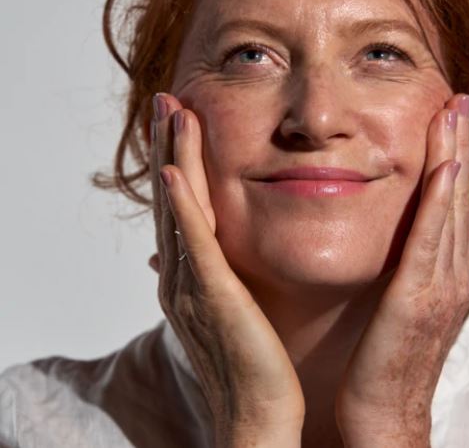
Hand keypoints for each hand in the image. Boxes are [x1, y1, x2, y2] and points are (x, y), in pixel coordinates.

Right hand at [150, 92, 304, 447]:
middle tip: (166, 98)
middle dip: (168, 145)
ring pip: (179, 208)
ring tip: (172, 112)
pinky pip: (194, 243)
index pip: (181, 204)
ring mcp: (192, 284)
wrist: (259, 413)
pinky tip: (175, 173)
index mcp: (190, 273)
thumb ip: (218, 273)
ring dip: (174, 158)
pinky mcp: (212, 296)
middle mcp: (182, 273)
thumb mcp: (231, 306)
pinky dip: (182, 207)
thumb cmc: (252, 361)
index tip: (181, 119)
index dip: (177, 159)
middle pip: (172, 196)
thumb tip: (210, 250)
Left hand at [335, 94, 468, 447]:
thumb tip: (464, 255)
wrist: (385, 415)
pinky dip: (439, 204)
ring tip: (451, 115)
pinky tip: (443, 170)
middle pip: (458, 197)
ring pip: (450, 210)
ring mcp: (440, 287)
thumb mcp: (415, 309)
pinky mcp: (417, 300)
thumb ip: (436, 274)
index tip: (449, 120)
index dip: (454, 159)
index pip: (453, 205)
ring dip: (452, 159)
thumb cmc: (391, 361)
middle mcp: (453, 275)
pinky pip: (430, 243)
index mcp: (448, 274)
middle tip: (456, 99)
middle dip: (457, 146)